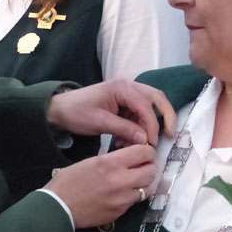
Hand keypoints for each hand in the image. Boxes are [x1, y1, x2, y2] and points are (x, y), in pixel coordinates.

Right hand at [44, 144, 157, 227]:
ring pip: (146, 189)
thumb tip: (130, 158)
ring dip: (143, 183)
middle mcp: (121, 181)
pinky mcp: (120, 213)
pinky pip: (134, 202)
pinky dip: (132, 196)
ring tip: (134, 180)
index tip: (144, 153)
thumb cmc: (69, 180)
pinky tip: (121, 194)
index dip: (147, 151)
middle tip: (143, 166)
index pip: (144, 153)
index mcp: (111, 163)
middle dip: (149, 167)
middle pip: (151, 172)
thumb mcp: (92, 161)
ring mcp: (122, 200)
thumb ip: (113, 159)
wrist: (58, 207)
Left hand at [47, 79, 175, 145]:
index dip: (152, 125)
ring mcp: (128, 95)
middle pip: (157, 98)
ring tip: (135, 145)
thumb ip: (123, 129)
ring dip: (148, 127)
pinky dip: (138, 129)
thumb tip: (145, 140)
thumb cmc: (77, 112)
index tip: (151, 143)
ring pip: (151, 108)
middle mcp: (129, 87)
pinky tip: (126, 142)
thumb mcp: (99, 122)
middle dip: (166, 117)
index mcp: (122, 87)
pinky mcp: (126, 105)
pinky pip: (140, 116)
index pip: (145, 105)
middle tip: (171, 135)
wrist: (61, 110)